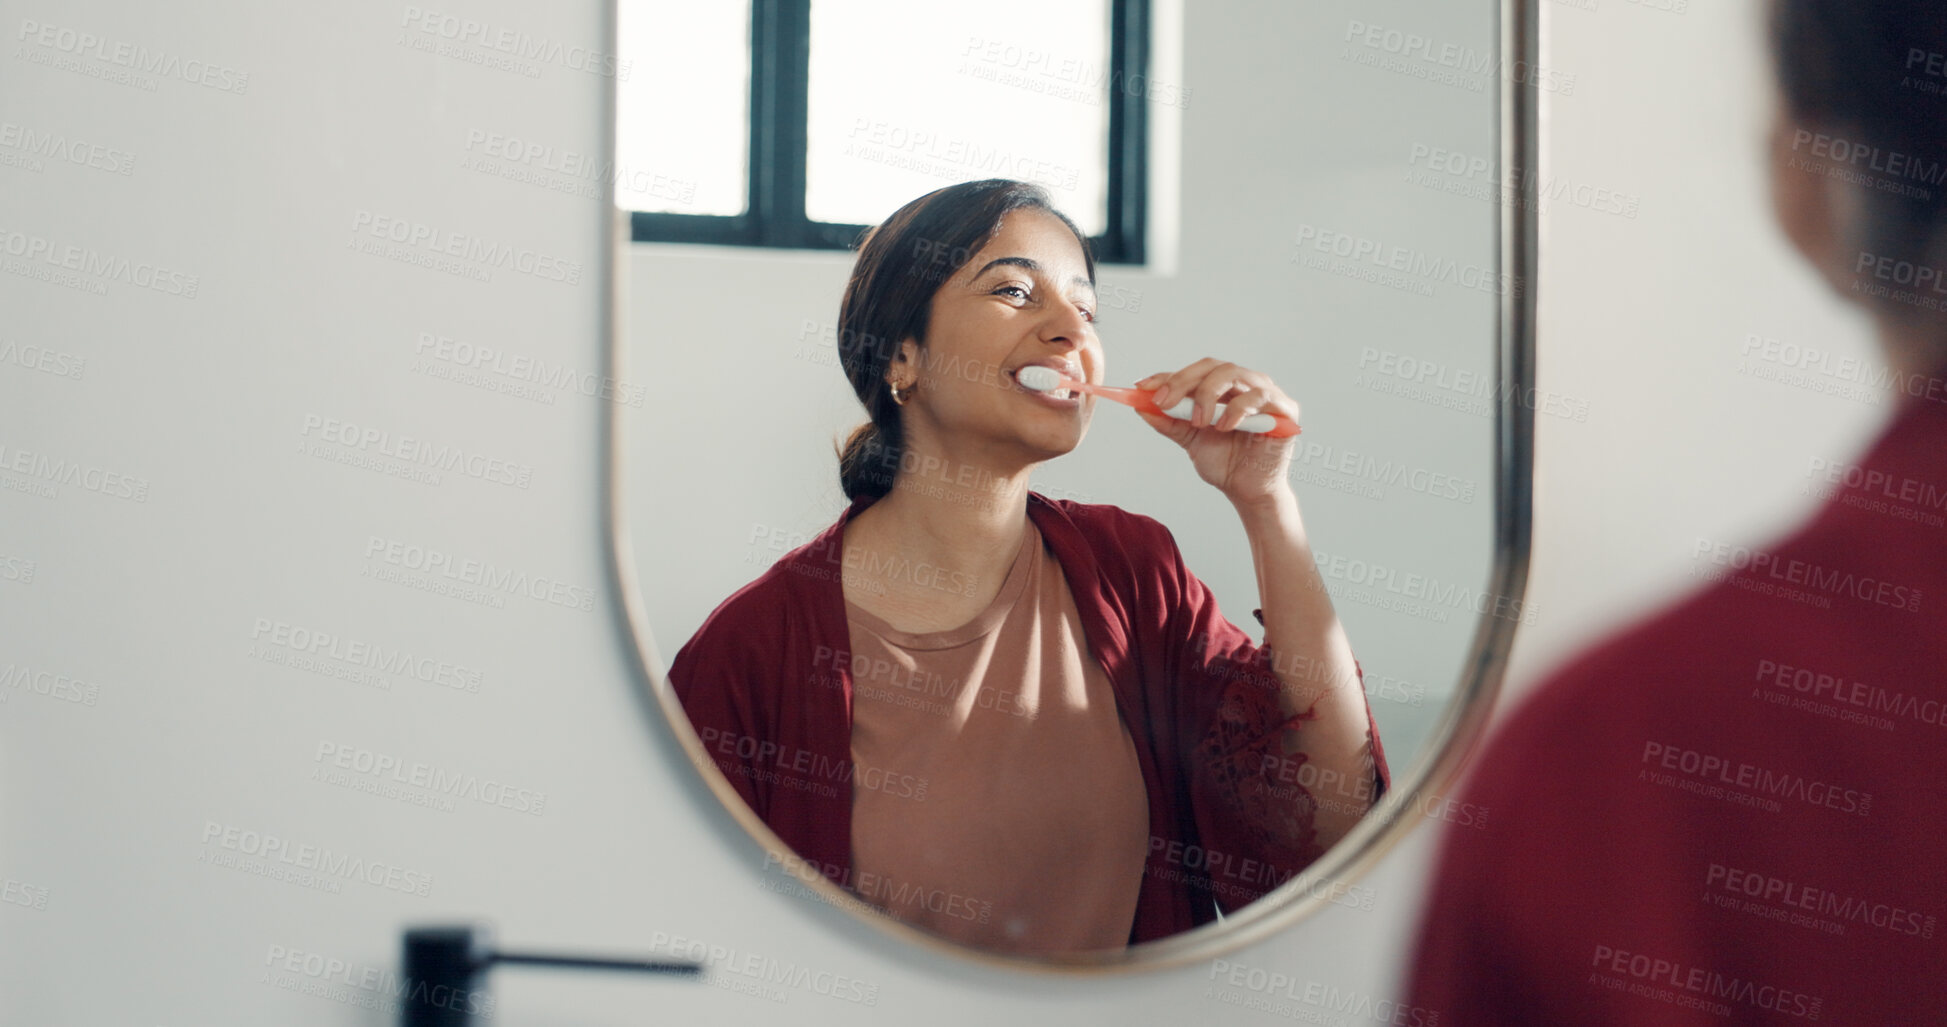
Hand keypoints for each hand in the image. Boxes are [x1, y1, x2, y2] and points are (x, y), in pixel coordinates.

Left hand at [1133, 359, 1298, 505]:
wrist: (1247, 491)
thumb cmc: (1225, 463)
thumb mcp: (1190, 440)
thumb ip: (1170, 423)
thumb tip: (1142, 407)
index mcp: (1221, 389)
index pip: (1193, 373)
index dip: (1167, 377)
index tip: (1142, 387)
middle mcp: (1243, 385)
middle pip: (1212, 366)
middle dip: (1183, 381)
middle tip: (1165, 402)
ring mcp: (1264, 393)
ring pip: (1233, 373)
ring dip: (1209, 394)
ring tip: (1200, 422)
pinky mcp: (1284, 408)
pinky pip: (1259, 396)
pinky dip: (1237, 409)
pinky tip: (1225, 427)